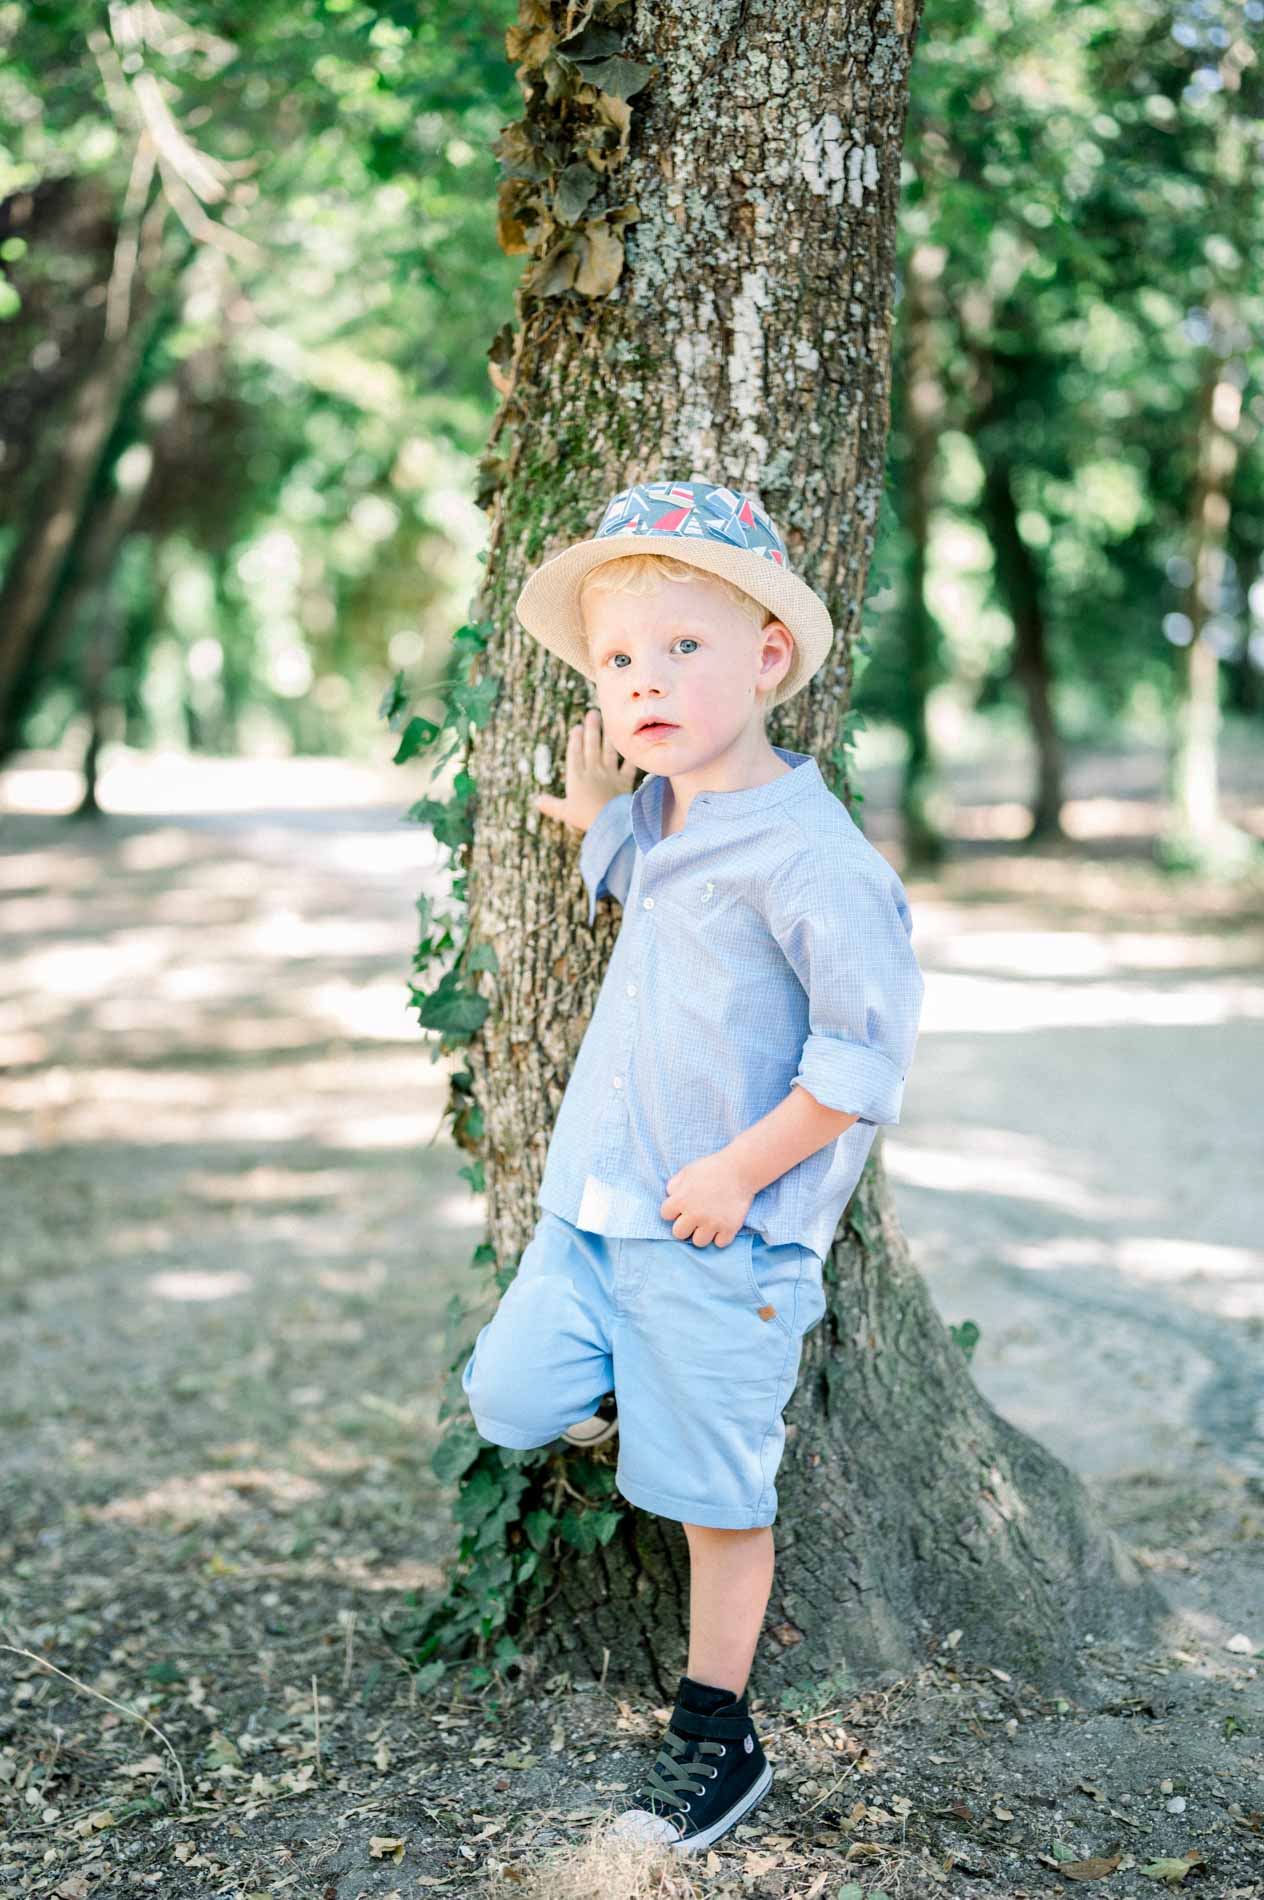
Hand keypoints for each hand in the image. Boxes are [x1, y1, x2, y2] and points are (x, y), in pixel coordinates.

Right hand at [535, 708, 636, 832]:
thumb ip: (551, 804)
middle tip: (592, 714)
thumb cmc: (585, 819)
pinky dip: (631, 757)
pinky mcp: (624, 782)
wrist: (611, 823)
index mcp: (577, 777)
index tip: (577, 728)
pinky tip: (634, 746)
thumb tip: (536, 800)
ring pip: (609, 751)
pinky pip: (629, 766)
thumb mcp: (565, 812)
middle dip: (592, 729)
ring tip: (610, 723)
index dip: (576, 740)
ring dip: (609, 737)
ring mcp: (610, 775)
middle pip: (592, 747)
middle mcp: (593, 771)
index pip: (575, 754)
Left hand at [660, 1149, 754, 1247]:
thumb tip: (670, 1197)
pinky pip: (720, 1243)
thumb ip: (674, 1185)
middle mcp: (694, 1214)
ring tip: (709, 1222)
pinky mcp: (729, 1228)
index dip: (673, 1210)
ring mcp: (712, 1223)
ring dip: (703, 1234)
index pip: (665, 1215)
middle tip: (695, 1218)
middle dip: (685, 1226)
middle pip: (679, 1234)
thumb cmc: (712, 1168)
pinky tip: (722, 1225)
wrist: (740, 1169)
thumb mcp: (687, 1171)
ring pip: (699, 1242)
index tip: (683, 1206)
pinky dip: (721, 1236)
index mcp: (681, 1200)